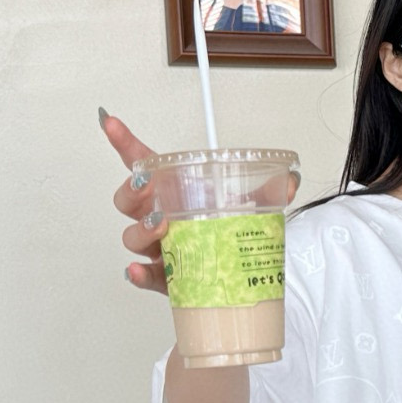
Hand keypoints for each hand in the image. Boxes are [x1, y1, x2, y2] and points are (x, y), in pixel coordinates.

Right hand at [103, 111, 301, 295]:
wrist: (233, 279)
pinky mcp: (164, 279)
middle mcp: (159, 219)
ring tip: (160, 226)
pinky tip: (139, 269)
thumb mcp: (247, 210)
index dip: (125, 143)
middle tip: (148, 187)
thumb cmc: (228, 235)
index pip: (144, 164)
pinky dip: (139, 274)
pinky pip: (145, 276)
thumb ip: (265, 193)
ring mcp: (159, 249)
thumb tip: (290, 183)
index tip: (111, 123)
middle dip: (131, 192)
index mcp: (174, 194)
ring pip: (132, 237)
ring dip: (140, 230)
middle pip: (128, 201)